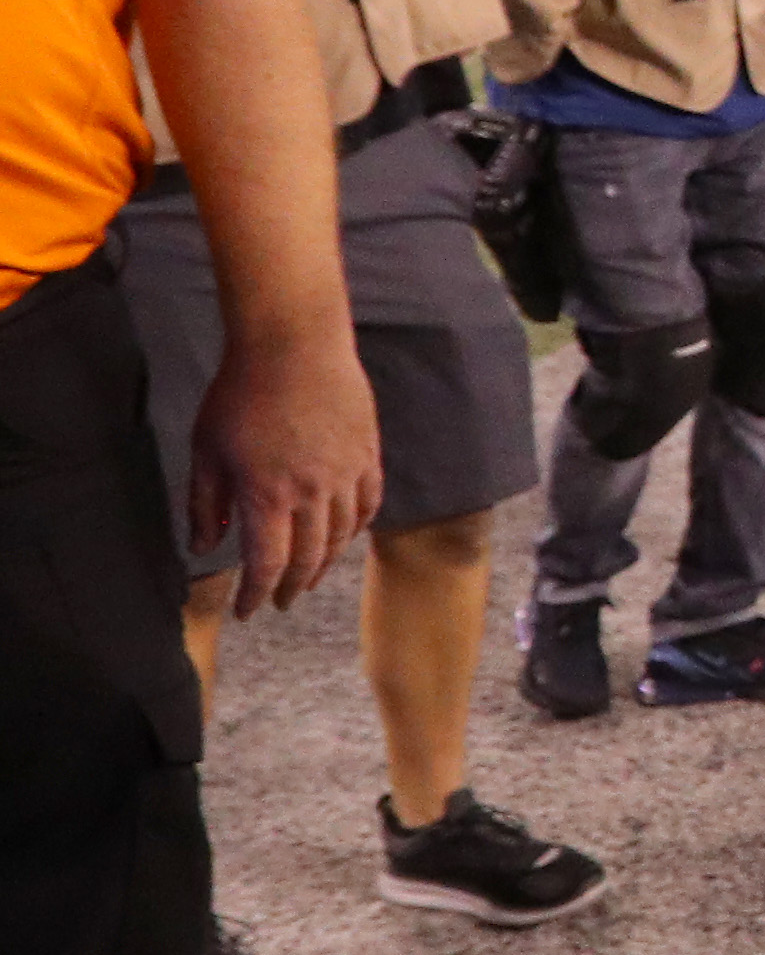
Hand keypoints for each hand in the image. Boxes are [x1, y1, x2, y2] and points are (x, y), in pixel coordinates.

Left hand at [190, 320, 381, 617]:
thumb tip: (204, 546)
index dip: (257, 594)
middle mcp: (313, 492)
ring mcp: (347, 473)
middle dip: (292, 586)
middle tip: (281, 601)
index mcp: (267, 494)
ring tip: (311, 575)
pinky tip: (345, 535)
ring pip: (342, 536)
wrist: (294, 343)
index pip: (267, 563)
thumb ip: (204, 503)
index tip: (248, 611)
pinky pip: (369, 503)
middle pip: (308, 557)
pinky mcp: (368, 453)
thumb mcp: (206, 449)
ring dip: (325, 562)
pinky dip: (357, 527)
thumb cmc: (241, 392)